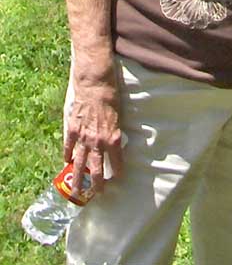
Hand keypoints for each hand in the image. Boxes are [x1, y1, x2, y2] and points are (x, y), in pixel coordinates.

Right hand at [64, 82, 123, 196]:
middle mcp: (98, 141)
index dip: (117, 171)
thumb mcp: (119, 116)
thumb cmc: (111, 97)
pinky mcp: (72, 130)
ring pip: (80, 163)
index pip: (117, 160)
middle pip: (97, 168)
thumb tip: (115, 142)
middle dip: (97, 183)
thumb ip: (115, 131)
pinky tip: (66, 163)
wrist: (95, 85)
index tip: (117, 179)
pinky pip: (68, 147)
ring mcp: (83, 137)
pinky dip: (67, 155)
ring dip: (78, 178)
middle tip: (97, 193)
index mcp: (113, 137)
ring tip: (76, 191)